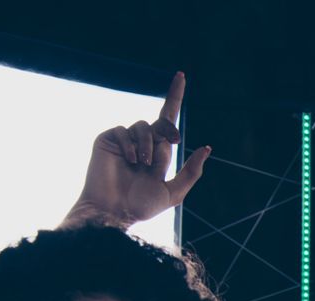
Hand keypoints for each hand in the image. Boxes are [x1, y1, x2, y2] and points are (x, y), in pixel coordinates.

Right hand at [64, 72, 209, 230]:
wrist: (113, 211)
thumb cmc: (142, 206)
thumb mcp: (173, 192)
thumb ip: (191, 172)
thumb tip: (206, 147)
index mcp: (159, 152)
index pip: (168, 119)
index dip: (174, 97)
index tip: (181, 75)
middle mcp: (143, 143)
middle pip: (161, 122)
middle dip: (168, 130)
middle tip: (173, 141)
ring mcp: (125, 140)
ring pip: (143, 126)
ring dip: (148, 145)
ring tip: (143, 165)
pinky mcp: (107, 139)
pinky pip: (123, 131)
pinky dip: (131, 145)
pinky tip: (130, 160)